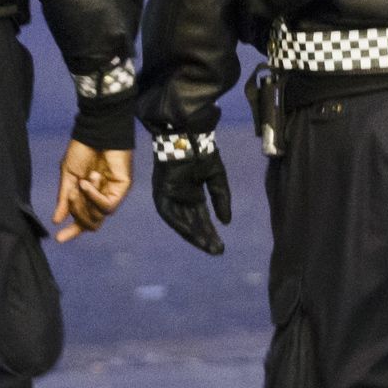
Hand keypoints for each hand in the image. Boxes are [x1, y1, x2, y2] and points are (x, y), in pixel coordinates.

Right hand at [52, 142, 132, 242]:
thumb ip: (64, 199)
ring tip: (81, 182)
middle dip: (77, 212)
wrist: (95, 132)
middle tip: (72, 194)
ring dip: (85, 202)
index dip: (72, 231)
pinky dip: (94, 197)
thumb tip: (57, 219)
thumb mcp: (68, 176)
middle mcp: (101, 198)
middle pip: (90, 223)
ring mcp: (112, 194)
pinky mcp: (122, 189)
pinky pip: (107, 205)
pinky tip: (87, 184)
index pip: (82, 220)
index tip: (58, 239)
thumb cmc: (82, 149)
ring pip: (98, 217)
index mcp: (87, 196)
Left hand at [151, 131, 231, 254]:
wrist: (188, 136)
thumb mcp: (217, 178)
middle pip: (192, 222)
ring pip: (181, 221)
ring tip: (207, 247)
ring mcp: (170, 195)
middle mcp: (180, 197)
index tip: (220, 245)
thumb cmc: (202, 152)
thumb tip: (226, 222)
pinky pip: (169, 213)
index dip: (210, 231)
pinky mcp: (161, 192)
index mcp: (192, 193)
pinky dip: (180, 224)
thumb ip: (222, 199)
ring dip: (193, 235)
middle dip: (204, 237)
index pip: (201, 217)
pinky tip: (192, 234)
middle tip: (216, 251)